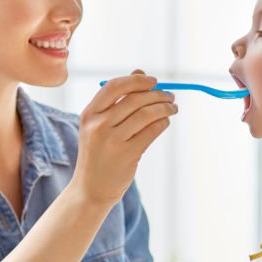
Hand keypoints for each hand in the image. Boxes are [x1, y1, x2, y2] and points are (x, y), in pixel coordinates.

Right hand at [72, 70, 177, 206]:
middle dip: (157, 94)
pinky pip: (152, 131)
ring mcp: (112, 140)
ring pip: (146, 114)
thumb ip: (117, 100)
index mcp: (89, 114)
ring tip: (172, 107)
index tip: (154, 81)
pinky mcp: (127, 154)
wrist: (90, 189)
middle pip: (134, 99)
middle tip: (170, 95)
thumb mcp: (99, 126)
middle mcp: (98, 125)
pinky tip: (165, 122)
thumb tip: (140, 73)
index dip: (137, 81)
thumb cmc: (98, 154)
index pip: (115, 87)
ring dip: (165, 108)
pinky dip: (162, 123)